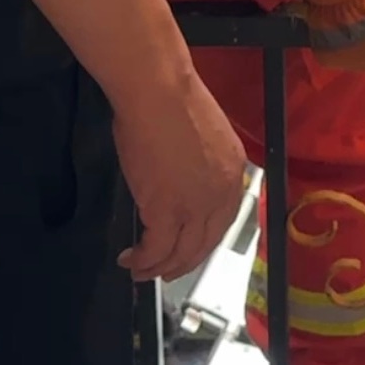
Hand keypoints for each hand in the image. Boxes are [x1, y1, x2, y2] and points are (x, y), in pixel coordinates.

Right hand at [111, 73, 248, 281]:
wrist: (158, 93)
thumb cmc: (173, 101)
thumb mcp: (206, 136)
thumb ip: (203, 164)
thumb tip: (185, 178)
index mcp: (233, 173)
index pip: (224, 221)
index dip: (204, 241)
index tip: (190, 249)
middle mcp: (220, 195)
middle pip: (205, 243)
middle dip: (184, 262)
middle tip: (166, 271)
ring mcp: (194, 205)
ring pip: (180, 252)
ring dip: (160, 267)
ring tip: (142, 271)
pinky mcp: (165, 209)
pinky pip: (155, 248)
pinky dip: (143, 260)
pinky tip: (131, 260)